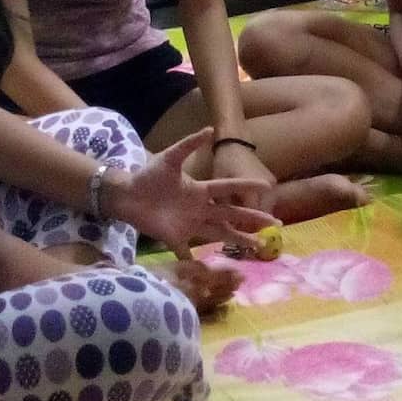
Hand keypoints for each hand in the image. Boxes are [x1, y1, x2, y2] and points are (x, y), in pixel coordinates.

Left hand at [111, 129, 279, 256]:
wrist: (126, 193)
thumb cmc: (149, 175)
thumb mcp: (170, 158)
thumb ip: (189, 145)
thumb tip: (209, 129)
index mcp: (200, 190)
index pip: (229, 188)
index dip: (247, 186)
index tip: (268, 185)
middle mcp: (200, 209)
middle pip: (231, 215)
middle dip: (252, 220)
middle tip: (275, 225)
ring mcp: (189, 224)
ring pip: (219, 234)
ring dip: (238, 240)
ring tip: (258, 247)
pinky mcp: (174, 237)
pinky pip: (186, 252)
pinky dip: (194, 261)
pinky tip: (208, 271)